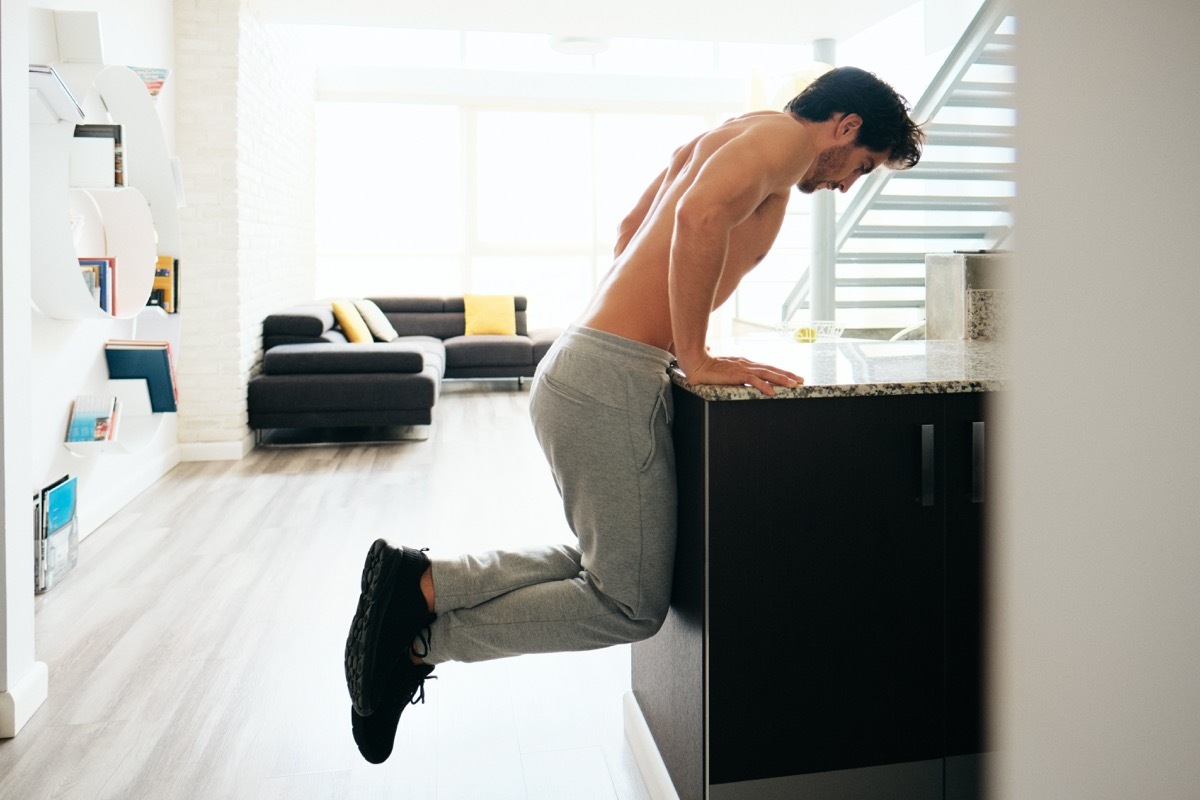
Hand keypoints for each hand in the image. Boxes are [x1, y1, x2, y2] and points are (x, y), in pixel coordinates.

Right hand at [683, 355, 803, 395]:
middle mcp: (747, 364)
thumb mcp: (726, 371)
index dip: (781, 372)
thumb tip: (740, 377)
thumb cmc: (708, 367)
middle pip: (771, 369)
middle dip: (787, 375)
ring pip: (766, 373)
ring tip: (793, 385)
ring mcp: (742, 368)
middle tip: (801, 380)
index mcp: (745, 364)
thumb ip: (734, 373)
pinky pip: (753, 380)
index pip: (767, 368)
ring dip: (781, 379)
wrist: (696, 363)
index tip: (793, 377)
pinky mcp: (736, 374)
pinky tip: (772, 391)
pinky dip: (764, 385)